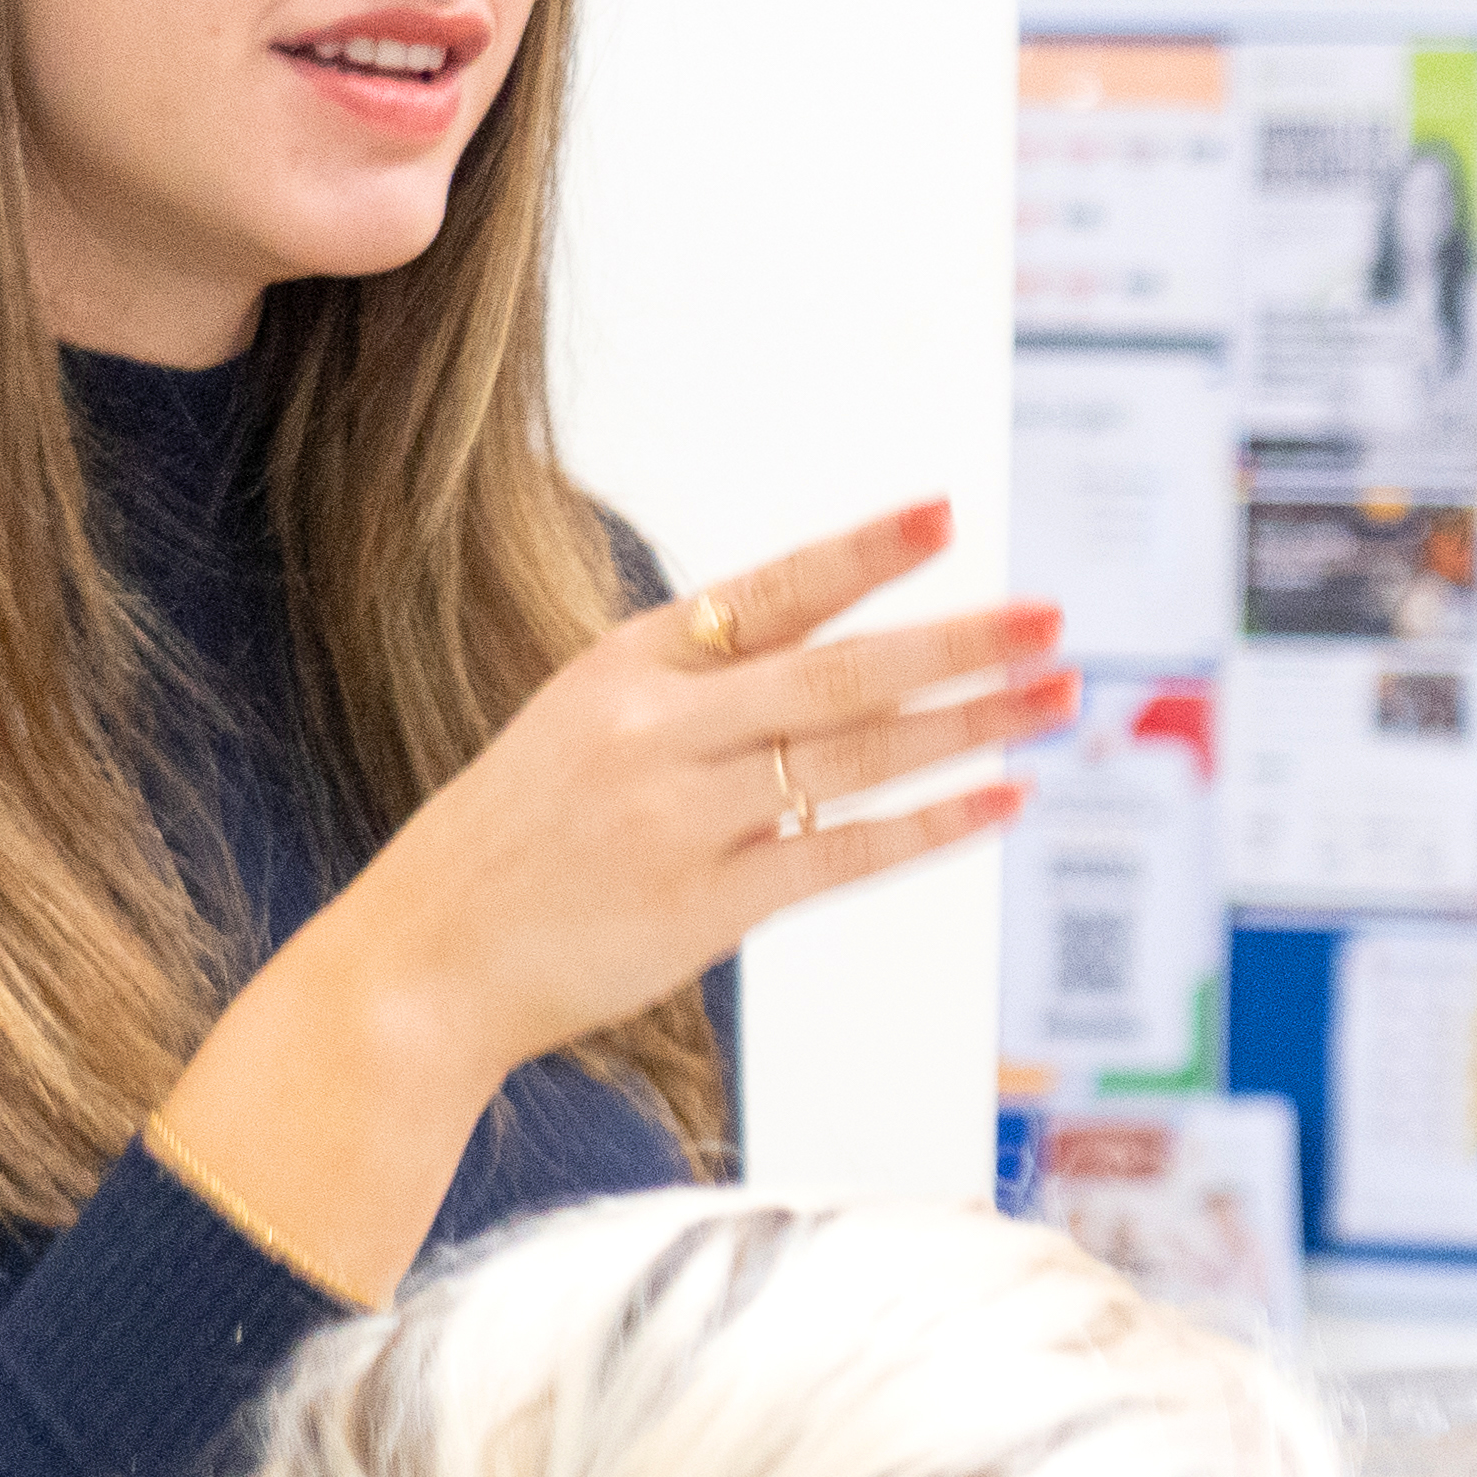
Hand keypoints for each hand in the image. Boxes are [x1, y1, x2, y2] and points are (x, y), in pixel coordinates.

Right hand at [147, 503, 1072, 1295]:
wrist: (421, 960)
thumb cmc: (512, 845)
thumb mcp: (579, 730)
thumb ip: (691, 695)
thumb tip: (831, 667)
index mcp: (623, 667)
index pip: (766, 592)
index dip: (863, 554)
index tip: (945, 516)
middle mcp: (657, 729)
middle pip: (838, 672)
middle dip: (957, 642)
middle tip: (1051, 620)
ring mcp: (682, 817)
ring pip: (858, 757)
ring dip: (971, 724)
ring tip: (1056, 697)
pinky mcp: (704, 905)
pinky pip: (844, 853)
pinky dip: (933, 824)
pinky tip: (1000, 799)